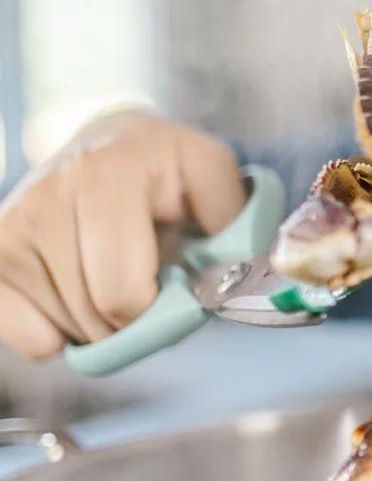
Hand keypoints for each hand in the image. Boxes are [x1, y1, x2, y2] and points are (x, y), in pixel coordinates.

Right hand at [0, 109, 244, 359]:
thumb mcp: (213, 177)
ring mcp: (9, 224)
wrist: (106, 142)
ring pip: (63, 331)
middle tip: (147, 277)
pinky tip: (77, 288)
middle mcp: (45, 194)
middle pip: (93, 317)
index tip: (173, 283)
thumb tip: (240, 280)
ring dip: (101, 323)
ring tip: (113, 271)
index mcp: (108, 172)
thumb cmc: (167, 169)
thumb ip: (236, 227)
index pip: (121, 293)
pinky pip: (28, 338)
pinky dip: (58, 332)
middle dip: (134, 317)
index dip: (158, 310)